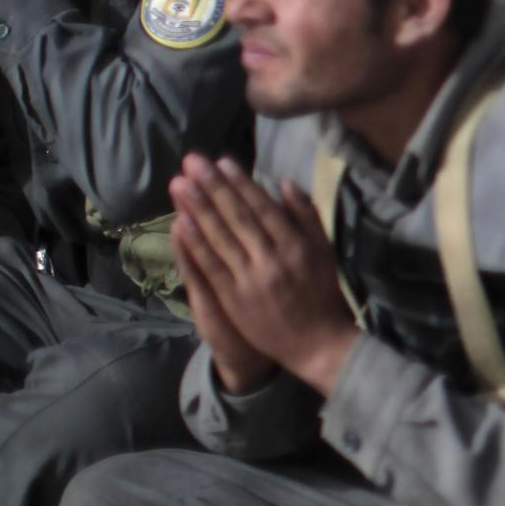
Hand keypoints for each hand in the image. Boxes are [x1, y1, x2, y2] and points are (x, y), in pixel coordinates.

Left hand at [166, 155, 359, 396]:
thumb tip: (285, 184)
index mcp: (298, 244)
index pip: (263, 207)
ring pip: (221, 237)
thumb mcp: (325, 252)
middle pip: (238, 216)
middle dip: (213, 187)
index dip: (240, 183)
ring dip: (198, 208)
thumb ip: (307, 217)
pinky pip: (212, 266)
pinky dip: (196, 244)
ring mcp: (252, 279)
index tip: (221, 162)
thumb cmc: (322, 294)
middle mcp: (274, 258)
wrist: (317, 344)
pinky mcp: (235, 298)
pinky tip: (181, 223)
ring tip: (179, 184)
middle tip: (192, 161)